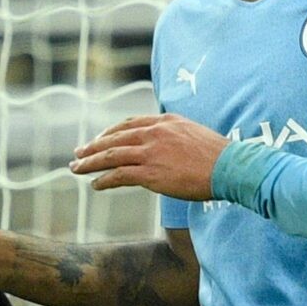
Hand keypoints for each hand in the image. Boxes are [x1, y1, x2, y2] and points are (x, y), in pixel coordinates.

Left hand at [69, 114, 228, 198]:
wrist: (230, 167)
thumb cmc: (218, 156)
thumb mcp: (194, 134)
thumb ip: (175, 136)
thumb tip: (168, 147)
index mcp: (165, 121)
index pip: (129, 123)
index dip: (110, 132)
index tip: (99, 139)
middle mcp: (154, 133)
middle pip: (115, 137)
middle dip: (93, 146)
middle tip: (78, 153)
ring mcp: (151, 152)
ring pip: (111, 155)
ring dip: (90, 162)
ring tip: (76, 168)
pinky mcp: (150, 172)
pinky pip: (119, 175)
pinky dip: (104, 179)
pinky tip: (95, 184)